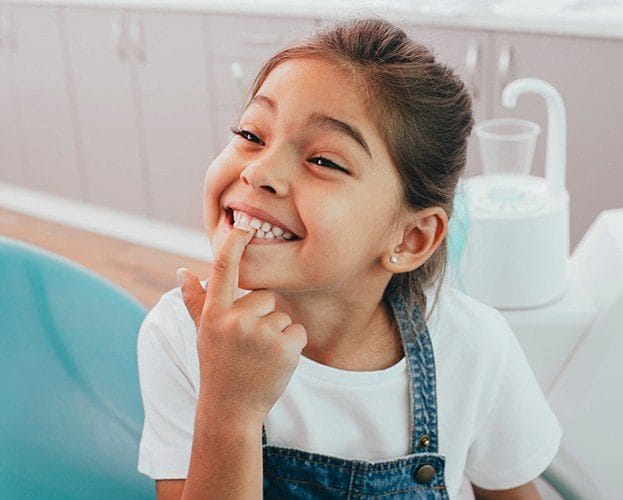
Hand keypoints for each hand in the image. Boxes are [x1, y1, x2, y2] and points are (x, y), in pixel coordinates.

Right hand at [177, 227, 306, 421]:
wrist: (231, 409)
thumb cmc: (217, 365)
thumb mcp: (203, 333)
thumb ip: (195, 301)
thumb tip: (182, 271)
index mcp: (214, 313)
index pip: (222, 269)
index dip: (233, 244)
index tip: (243, 225)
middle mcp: (235, 320)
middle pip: (265, 296)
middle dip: (262, 316)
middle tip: (248, 344)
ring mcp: (260, 334)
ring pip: (282, 315)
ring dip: (276, 333)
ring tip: (259, 356)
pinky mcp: (284, 347)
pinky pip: (298, 331)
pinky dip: (292, 345)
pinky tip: (275, 362)